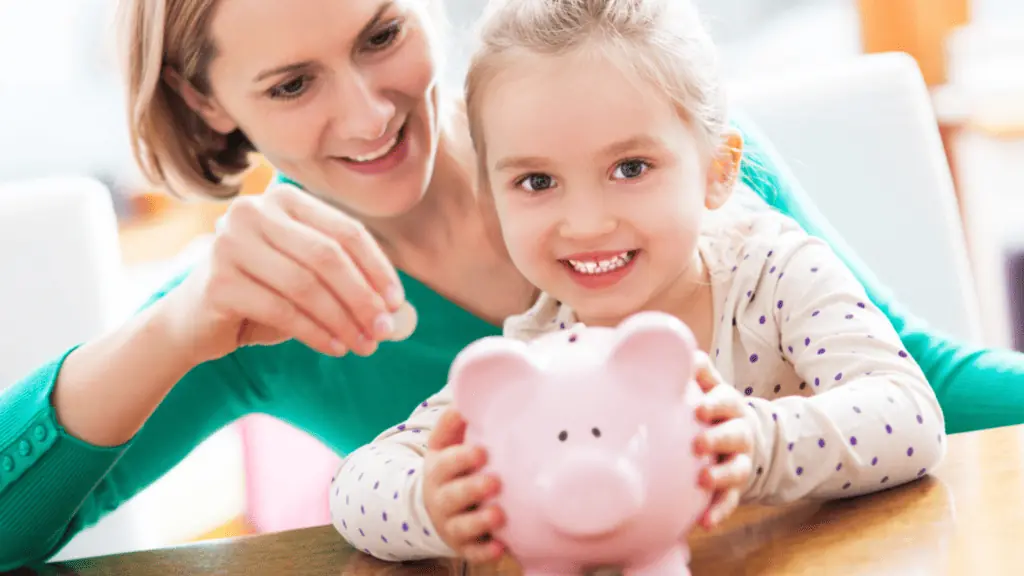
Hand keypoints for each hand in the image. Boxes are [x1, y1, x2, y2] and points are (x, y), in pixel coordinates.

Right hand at [161, 184, 406, 363]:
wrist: (194, 321)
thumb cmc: (262, 295)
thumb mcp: (306, 277)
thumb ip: (346, 280)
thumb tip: (396, 307)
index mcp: (284, 200)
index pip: (345, 231)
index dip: (377, 268)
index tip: (397, 302)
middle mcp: (253, 212)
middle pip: (327, 256)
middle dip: (362, 297)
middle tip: (383, 330)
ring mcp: (230, 243)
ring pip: (306, 285)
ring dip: (342, 320)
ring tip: (364, 345)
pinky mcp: (218, 280)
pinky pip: (281, 310)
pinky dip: (315, 332)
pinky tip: (335, 347)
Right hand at [423, 408, 504, 563]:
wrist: (432, 507)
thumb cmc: (448, 467)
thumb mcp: (443, 444)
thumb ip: (454, 422)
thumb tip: (467, 394)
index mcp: (438, 469)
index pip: (445, 463)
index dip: (461, 458)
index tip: (481, 452)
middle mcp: (441, 498)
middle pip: (453, 495)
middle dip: (472, 489)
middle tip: (494, 482)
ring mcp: (451, 524)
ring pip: (462, 526)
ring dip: (480, 521)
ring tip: (499, 515)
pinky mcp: (463, 545)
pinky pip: (472, 552)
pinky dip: (484, 552)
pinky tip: (500, 548)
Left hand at [691, 351, 753, 528]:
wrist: (740, 439)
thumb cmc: (712, 409)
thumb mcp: (708, 386)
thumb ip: (696, 371)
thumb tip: (682, 352)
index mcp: (729, 405)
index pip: (726, 400)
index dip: (715, 404)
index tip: (699, 409)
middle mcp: (739, 432)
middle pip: (735, 434)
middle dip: (719, 439)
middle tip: (698, 444)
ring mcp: (740, 460)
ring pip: (736, 469)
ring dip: (720, 475)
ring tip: (703, 480)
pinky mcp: (736, 487)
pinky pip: (730, 501)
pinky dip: (719, 510)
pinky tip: (704, 522)